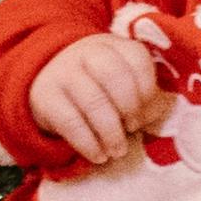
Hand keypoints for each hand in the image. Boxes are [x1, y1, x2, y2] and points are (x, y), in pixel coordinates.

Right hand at [28, 32, 171, 167]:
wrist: (44, 80)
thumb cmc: (94, 85)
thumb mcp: (119, 81)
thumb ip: (143, 95)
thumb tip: (157, 112)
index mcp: (113, 46)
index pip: (137, 59)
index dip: (147, 90)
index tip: (145, 113)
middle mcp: (87, 53)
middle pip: (114, 75)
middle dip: (130, 107)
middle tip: (133, 128)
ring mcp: (63, 72)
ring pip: (93, 101)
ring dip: (111, 132)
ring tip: (117, 150)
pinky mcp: (45, 96)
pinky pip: (70, 122)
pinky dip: (89, 143)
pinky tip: (98, 155)